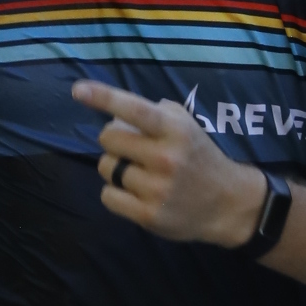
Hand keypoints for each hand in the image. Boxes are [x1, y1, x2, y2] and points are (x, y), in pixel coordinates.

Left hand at [72, 80, 265, 246]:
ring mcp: (156, 188)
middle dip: (113, 141)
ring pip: (106, 167)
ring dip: (114, 168)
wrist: (228, 204)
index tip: (78, 89)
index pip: (135, 109)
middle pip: (108, 139)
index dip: (103, 97)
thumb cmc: (199, 157)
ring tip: (137, 173)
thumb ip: (154, 114)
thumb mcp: (186, 126)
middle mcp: (165, 157)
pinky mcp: (148, 215)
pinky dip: (115, 193)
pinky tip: (135, 193)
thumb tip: (114, 113)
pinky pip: (108, 196)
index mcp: (175, 130)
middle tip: (130, 149)